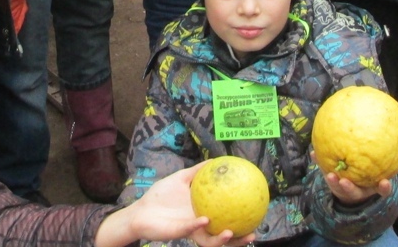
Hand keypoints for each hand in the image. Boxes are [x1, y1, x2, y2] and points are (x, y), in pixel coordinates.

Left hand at [97, 164, 255, 246]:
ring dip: (221, 240)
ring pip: (209, 241)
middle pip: (223, 237)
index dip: (240, 222)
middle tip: (252, 234)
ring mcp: (189, 231)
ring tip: (232, 233)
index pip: (225, 221)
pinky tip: (205, 219)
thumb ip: (197, 171)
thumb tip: (215, 159)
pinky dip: (198, 225)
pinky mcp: (177, 233)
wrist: (140, 210)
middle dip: (238, 240)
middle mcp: (199, 226)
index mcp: (203, 215)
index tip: (256, 215)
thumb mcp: (181, 179)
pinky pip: (190, 230)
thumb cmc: (160, 196)